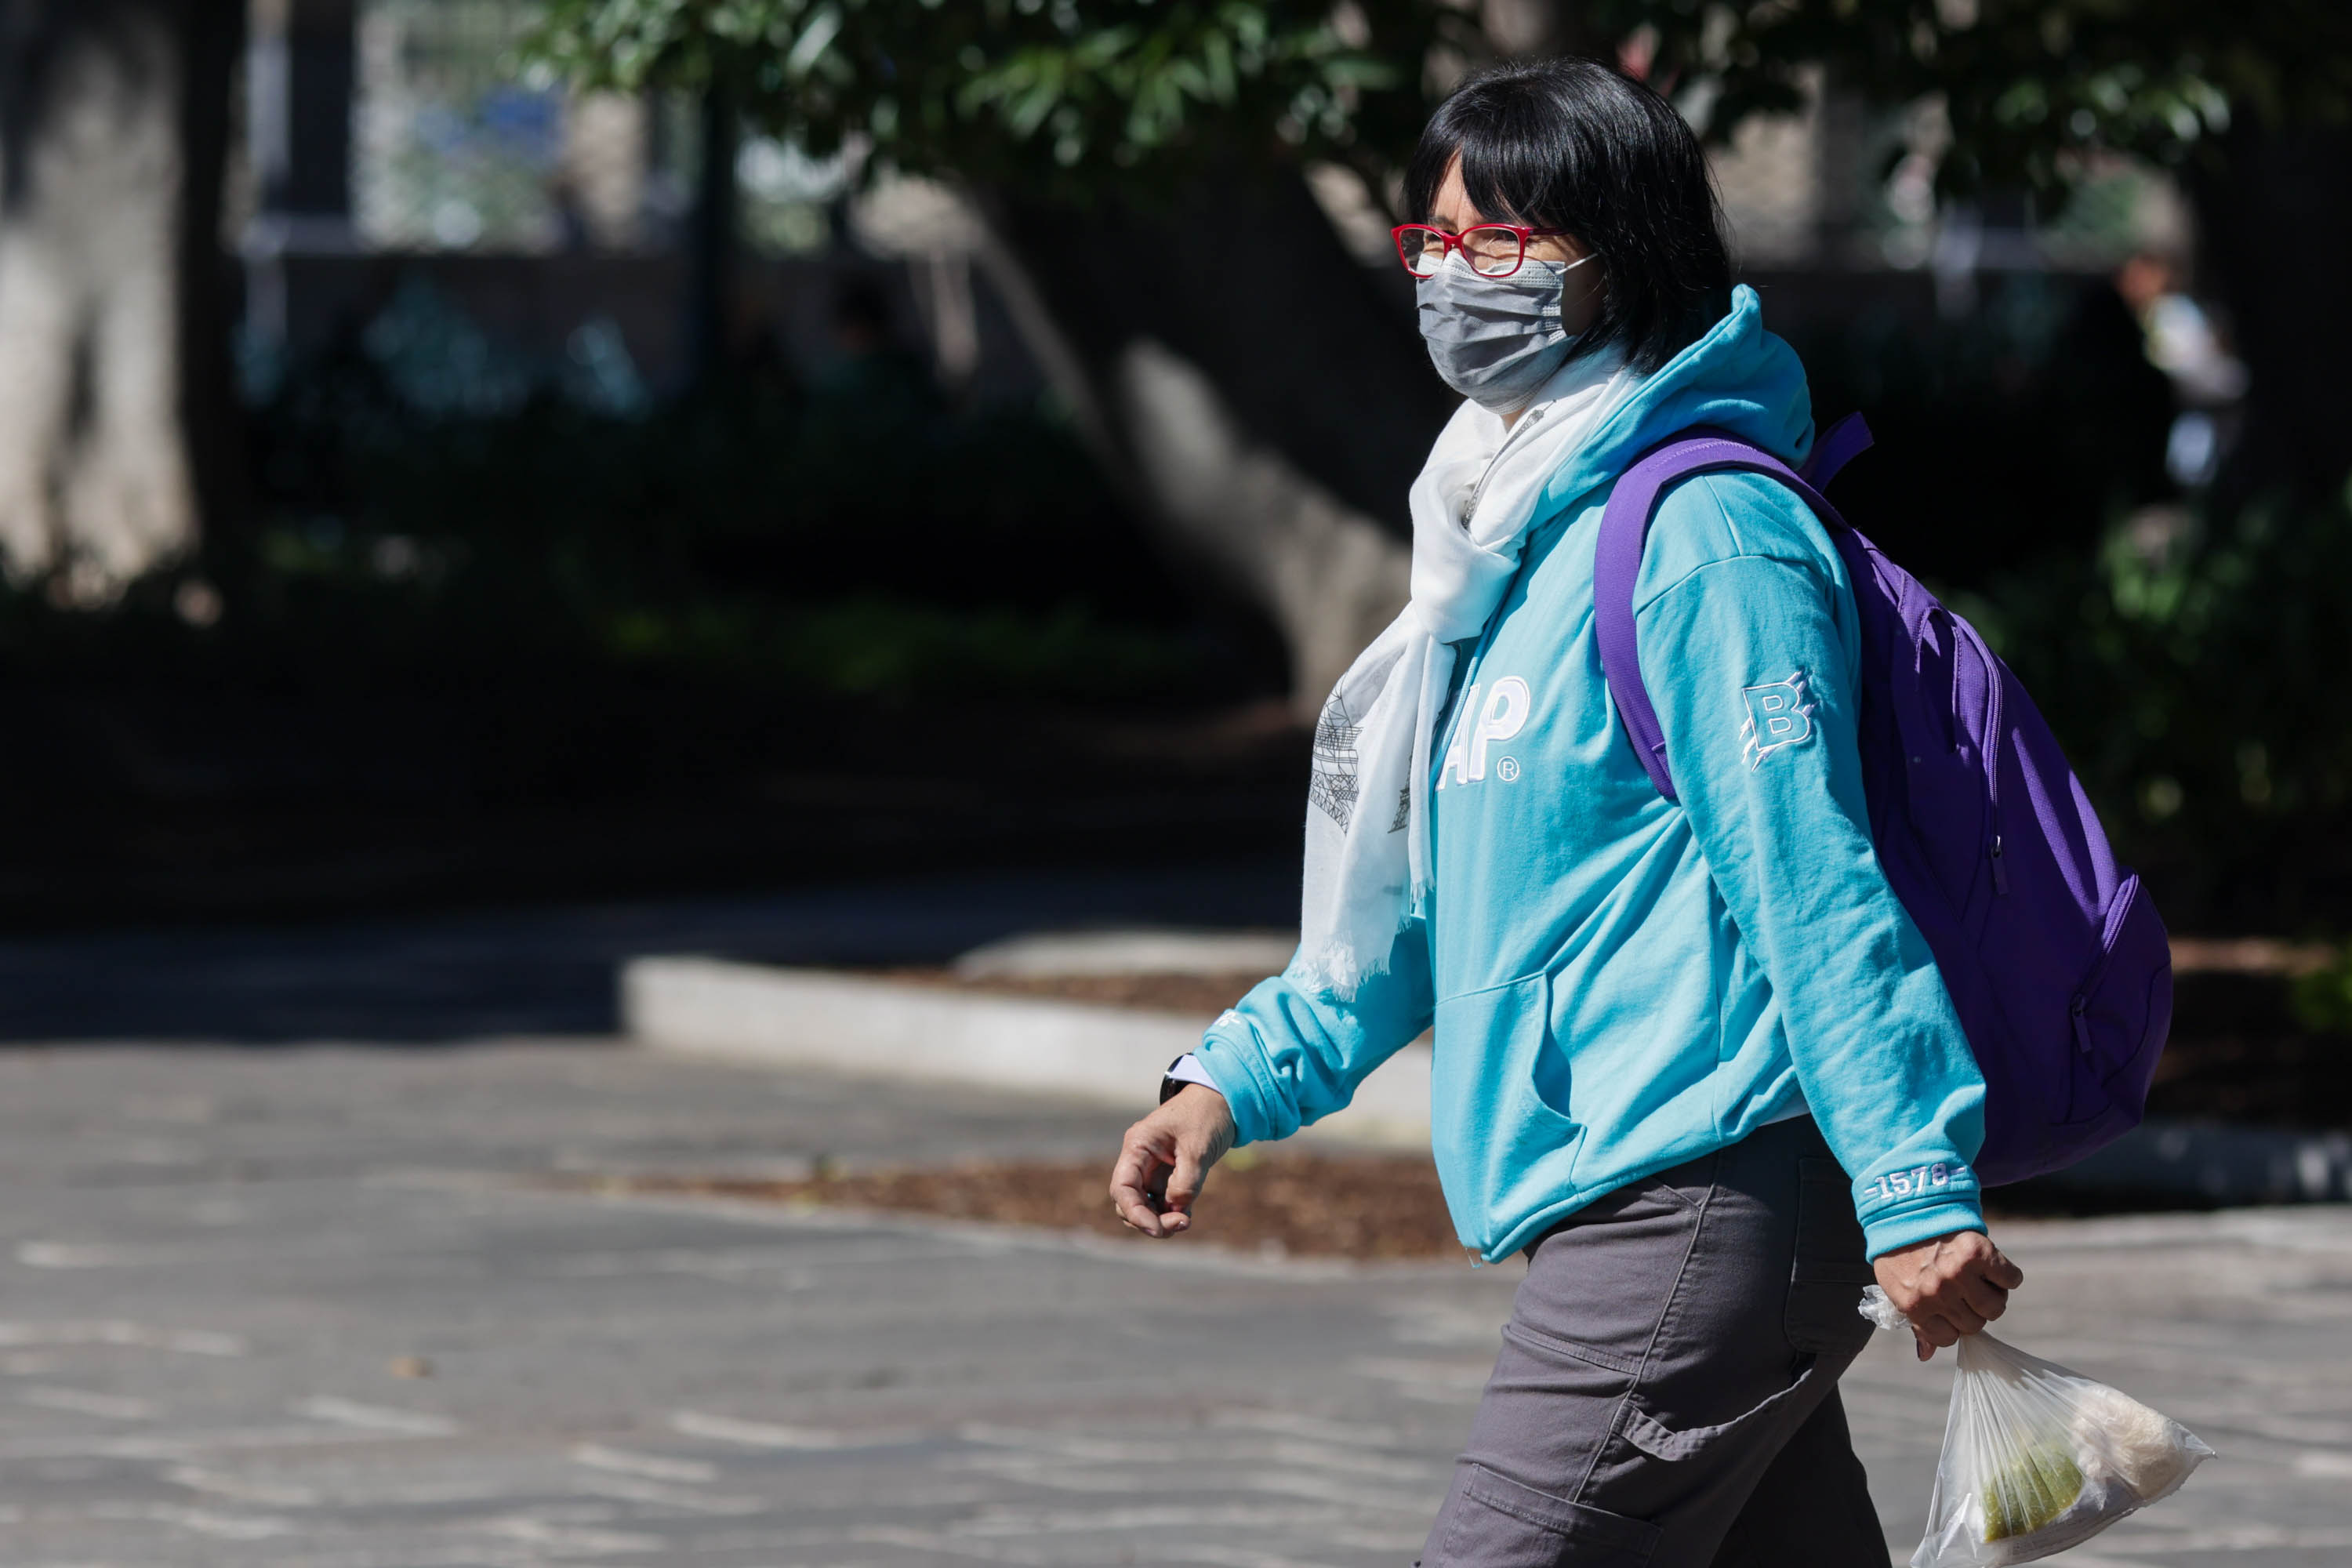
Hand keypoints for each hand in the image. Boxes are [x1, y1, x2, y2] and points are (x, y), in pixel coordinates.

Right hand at [1107, 1084, 1234, 1237]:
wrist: (1223, 1101)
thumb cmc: (1206, 1115)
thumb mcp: (1198, 1147)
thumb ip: (1186, 1181)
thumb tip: (1175, 1208)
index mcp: (1138, 1146)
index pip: (1122, 1187)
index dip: (1134, 1212)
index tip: (1155, 1228)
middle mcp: (1140, 1160)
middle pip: (1129, 1202)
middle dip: (1149, 1220)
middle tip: (1180, 1224)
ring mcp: (1153, 1170)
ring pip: (1144, 1206)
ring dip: (1160, 1220)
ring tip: (1185, 1221)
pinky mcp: (1168, 1177)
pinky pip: (1162, 1203)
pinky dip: (1172, 1214)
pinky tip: (1187, 1215)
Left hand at [1874, 1229, 2024, 1360]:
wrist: (1906, 1208)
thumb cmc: (1901, 1252)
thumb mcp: (1897, 1289)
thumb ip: (1915, 1322)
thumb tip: (1925, 1355)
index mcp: (1914, 1305)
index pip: (1948, 1338)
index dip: (1953, 1324)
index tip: (1950, 1308)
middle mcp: (1937, 1293)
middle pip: (1975, 1324)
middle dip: (1972, 1310)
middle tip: (1964, 1288)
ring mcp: (1958, 1273)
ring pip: (1995, 1307)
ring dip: (1992, 1295)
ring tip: (1978, 1278)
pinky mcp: (1979, 1252)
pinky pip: (2011, 1279)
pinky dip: (2007, 1275)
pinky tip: (1992, 1266)